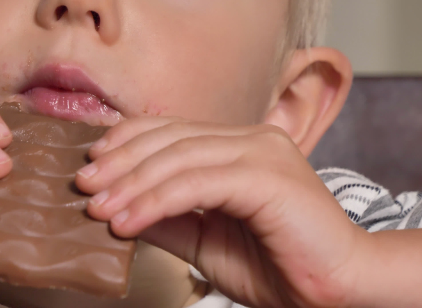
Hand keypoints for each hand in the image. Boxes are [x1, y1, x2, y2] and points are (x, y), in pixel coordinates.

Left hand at [75, 117, 370, 307]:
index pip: (171, 129)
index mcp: (240, 145)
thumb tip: (115, 208)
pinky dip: (156, 201)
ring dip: (131, 183)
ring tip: (98, 207)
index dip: (127, 142)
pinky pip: (196, 184)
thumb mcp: (206, 240)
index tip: (91, 165)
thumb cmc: (278, 267)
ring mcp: (262, 151)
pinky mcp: (267, 175)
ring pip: (178, 157)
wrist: (338, 292)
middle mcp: (251, 138)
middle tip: (83, 185)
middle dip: (120, 161)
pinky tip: (128, 221)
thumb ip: (166, 218)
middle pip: (169, 138)